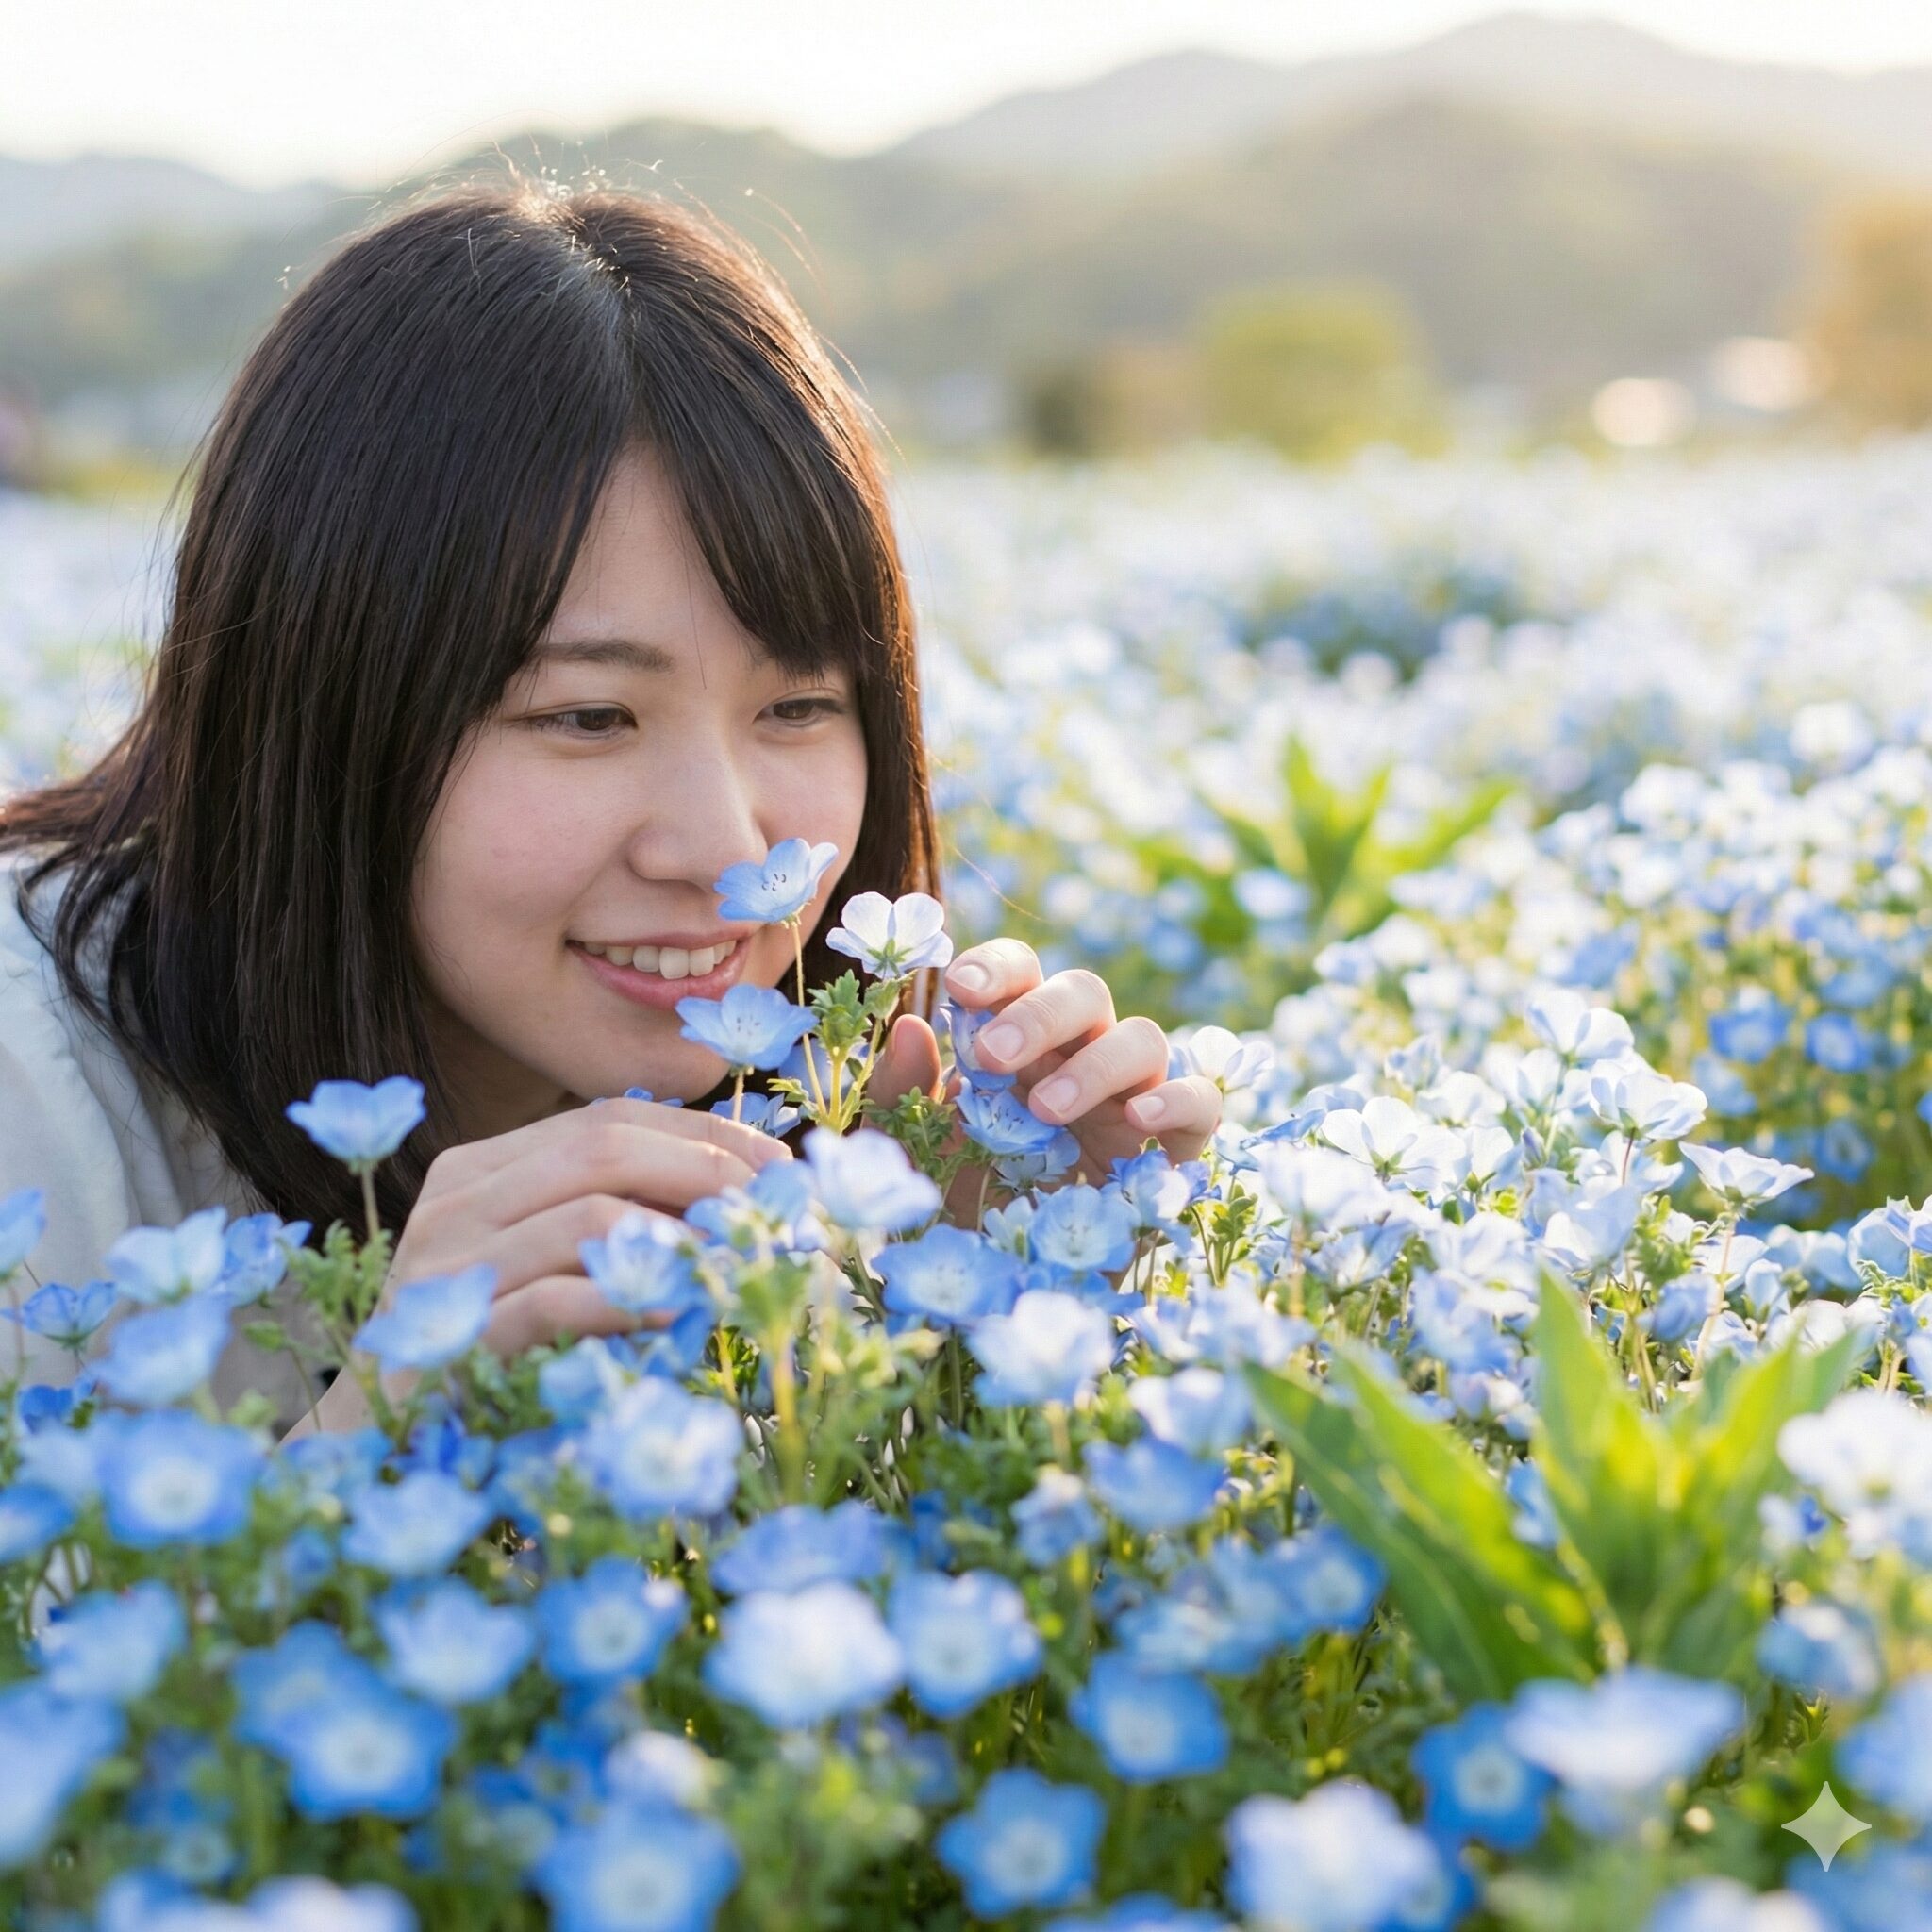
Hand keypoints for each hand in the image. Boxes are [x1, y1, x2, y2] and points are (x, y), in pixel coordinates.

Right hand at [284, 1098, 790, 1436]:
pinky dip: (633, 1305)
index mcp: (482, 1169)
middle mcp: (458, 1200)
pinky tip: (680, 1323)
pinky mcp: (450, 1336)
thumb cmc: (485, 1358)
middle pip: (604, 1146)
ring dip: (684, 1242)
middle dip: (707, 1172)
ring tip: (740, 1270)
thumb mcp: (547, 1270)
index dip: (704, 1133)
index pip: (609, 1116)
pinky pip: (558, 1299)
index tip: (777, 1166)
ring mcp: (447, 1266)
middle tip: (773, 1213)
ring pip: (589, 1214)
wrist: (373, 1449)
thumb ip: (612, 1225)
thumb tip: (737, 1196)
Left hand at [869, 938, 1222, 1207]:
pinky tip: (1136, 1121)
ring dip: (1094, 1065)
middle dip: (1038, 1015)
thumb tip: (912, 1026)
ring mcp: (1130, 1101)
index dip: (999, 968)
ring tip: (1044, 1112)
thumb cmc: (954, 1211)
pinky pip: (1200, 1104)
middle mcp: (1078, 1060)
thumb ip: (900, 1095)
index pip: (1021, 975)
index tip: (960, 989)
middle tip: (991, 1057)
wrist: (997, 1297)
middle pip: (1085, 993)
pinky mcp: (1170, 1153)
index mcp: (1016, 1045)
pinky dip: (1177, 1100)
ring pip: (1143, 1038)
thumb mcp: (909, 1157)